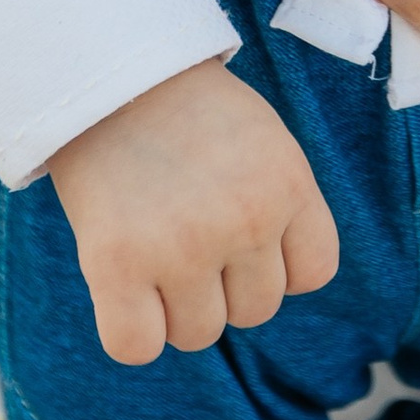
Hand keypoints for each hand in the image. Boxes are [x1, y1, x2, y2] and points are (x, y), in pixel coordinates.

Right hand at [49, 59, 339, 362]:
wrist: (107, 73)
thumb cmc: (185, 111)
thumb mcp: (261, 141)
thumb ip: (279, 206)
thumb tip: (272, 287)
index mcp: (289, 184)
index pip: (313, 273)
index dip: (275, 262)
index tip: (241, 233)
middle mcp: (246, 219)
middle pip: (254, 311)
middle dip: (222, 283)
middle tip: (184, 229)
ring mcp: (183, 245)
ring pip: (198, 334)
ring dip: (174, 307)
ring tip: (151, 247)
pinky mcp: (118, 263)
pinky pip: (136, 346)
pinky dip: (130, 331)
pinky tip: (120, 287)